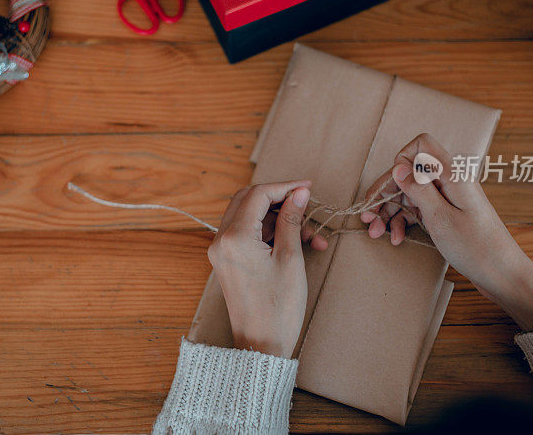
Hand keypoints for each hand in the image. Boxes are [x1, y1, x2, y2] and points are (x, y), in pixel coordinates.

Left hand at [207, 181, 324, 357]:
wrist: (261, 345)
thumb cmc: (278, 307)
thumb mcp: (291, 259)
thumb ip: (292, 220)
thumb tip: (299, 193)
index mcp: (235, 237)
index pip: (259, 194)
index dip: (286, 187)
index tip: (308, 187)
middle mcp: (222, 240)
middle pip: (249, 200)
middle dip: (280, 199)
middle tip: (306, 204)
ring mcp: (222, 251)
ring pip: (250, 217)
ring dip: (279, 219)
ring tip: (311, 236)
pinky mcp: (228, 261)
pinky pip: (247, 234)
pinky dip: (271, 233)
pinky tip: (297, 244)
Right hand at [360, 133, 532, 330]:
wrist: (503, 275)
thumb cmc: (477, 248)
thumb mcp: (441, 218)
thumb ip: (418, 189)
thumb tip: (398, 166)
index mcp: (453, 174)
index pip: (421, 145)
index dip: (401, 162)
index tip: (389, 188)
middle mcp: (450, 181)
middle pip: (409, 172)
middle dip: (386, 193)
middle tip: (368, 216)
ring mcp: (448, 197)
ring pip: (410, 192)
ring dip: (390, 210)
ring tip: (376, 232)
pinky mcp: (446, 212)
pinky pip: (418, 208)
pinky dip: (403, 220)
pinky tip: (396, 236)